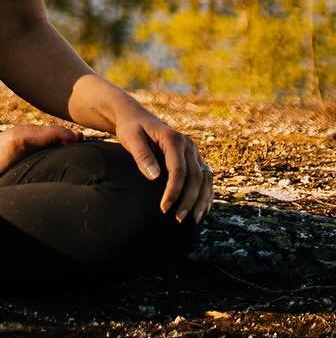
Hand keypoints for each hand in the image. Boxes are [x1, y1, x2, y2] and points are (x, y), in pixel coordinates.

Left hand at [112, 109, 215, 224]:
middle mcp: (188, 144)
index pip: (179, 170)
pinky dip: (206, 194)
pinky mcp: (194, 157)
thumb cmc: (131, 128)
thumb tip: (155, 176)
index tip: (164, 208)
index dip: (174, 191)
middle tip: (178, 219)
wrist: (135, 117)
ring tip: (193, 220)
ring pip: (205, 178)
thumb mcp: (131, 138)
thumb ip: (142, 155)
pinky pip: (205, 177)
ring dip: (201, 200)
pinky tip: (201, 209)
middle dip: (189, 200)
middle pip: (195, 176)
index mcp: (173, 138)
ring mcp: (193, 151)